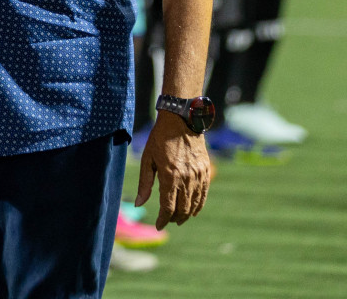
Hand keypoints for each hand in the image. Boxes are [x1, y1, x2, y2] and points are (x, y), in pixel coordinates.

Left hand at [135, 112, 211, 228]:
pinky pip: (203, 194)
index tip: (159, 225)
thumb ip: (144, 183)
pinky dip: (198, 205)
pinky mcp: (205, 171)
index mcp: (170, 176)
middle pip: (183, 209)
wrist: (181, 120)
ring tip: (179, 218)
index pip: (168, 207)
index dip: (163, 219)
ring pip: (194, 204)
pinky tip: (193, 210)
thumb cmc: (160, 138)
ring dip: (187, 214)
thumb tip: (140, 204)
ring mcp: (198, 175)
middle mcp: (186, 178)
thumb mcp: (147, 159)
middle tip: (168, 220)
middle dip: (174, 218)